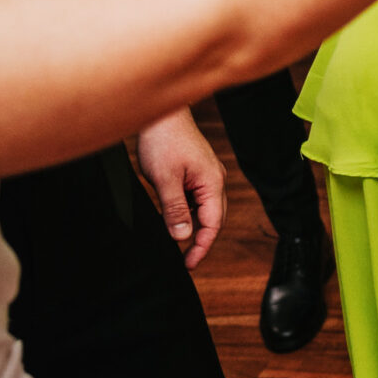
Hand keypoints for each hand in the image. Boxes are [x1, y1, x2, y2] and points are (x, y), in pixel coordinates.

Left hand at [131, 106, 223, 267]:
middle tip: (186, 259)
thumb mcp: (164, 180)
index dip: (201, 246)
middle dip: (202, 240)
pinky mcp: (197, 171)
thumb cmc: (164, 141)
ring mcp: (207, 175)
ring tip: (179, 243)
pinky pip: (197, 198)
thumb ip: (174, 210)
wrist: (161, 114)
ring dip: (195, 226)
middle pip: (214, 219)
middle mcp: (215, 180)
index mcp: (212, 183)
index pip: (212, 224)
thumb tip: (182, 236)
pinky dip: (189, 212)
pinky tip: (175, 218)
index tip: (188, 263)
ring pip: (205, 209)